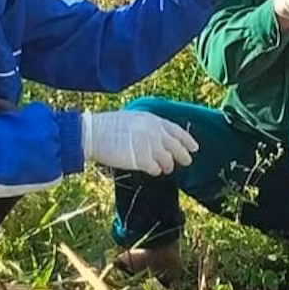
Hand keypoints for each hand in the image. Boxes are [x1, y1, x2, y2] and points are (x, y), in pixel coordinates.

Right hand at [81, 110, 198, 175]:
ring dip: (167, 165)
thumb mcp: (133, 119)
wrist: (93, 133)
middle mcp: (154, 132)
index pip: (176, 130)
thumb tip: (160, 137)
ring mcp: (148, 146)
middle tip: (187, 161)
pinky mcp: (141, 159)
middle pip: (176, 146)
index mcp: (152, 120)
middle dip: (183, 155)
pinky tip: (152, 170)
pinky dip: (155, 170)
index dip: (187, 140)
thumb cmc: (108, 126)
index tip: (195, 147)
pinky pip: (155, 169)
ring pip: (168, 160)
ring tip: (165, 168)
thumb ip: (149, 126)